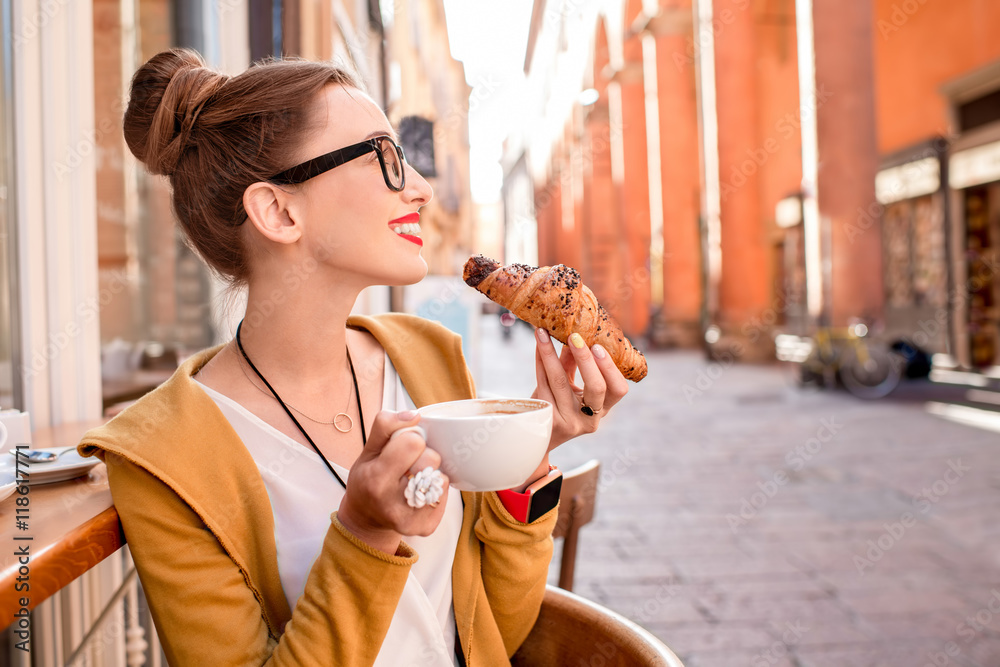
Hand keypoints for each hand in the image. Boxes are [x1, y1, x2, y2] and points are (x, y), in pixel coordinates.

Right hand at [337, 410, 449, 553]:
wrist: (366, 519)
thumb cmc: (367, 478)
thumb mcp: (368, 449)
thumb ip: (386, 425)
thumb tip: (414, 414)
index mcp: (375, 478)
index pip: (413, 442)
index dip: (411, 438)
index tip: (401, 447)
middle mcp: (391, 503)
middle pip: (432, 459)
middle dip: (423, 455)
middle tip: (408, 464)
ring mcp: (410, 519)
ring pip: (442, 478)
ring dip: (432, 473)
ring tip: (415, 478)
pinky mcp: (425, 528)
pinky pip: (446, 495)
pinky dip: (436, 490)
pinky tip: (420, 493)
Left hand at [531, 328, 628, 452]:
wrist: (537, 435)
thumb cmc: (558, 404)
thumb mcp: (571, 387)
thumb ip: (573, 364)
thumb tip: (573, 333)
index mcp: (603, 410)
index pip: (618, 389)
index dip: (610, 367)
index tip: (597, 345)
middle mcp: (589, 419)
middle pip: (596, 388)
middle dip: (586, 359)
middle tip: (574, 336)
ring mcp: (569, 421)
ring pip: (561, 382)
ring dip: (551, 353)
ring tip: (544, 333)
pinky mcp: (547, 419)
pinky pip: (543, 384)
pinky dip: (540, 362)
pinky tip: (538, 346)